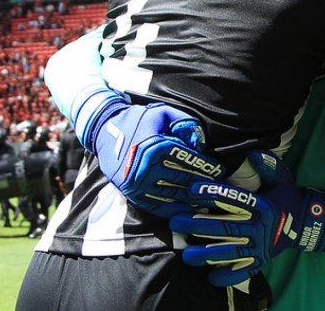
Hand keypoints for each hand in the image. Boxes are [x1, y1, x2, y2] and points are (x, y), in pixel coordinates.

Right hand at [93, 98, 227, 218]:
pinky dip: (175, 210)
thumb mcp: (164, 113)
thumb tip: (201, 144)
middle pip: (184, 181)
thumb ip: (186, 124)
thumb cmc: (140, 120)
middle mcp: (145, 168)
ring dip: (194, 201)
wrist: (103, 130)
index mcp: (155, 146)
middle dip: (205, 186)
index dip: (208, 167)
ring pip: (173, 196)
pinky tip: (189, 211)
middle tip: (221, 191)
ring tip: (210, 203)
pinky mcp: (132, 194)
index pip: (189, 160)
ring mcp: (137, 184)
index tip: (221, 172)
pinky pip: (157, 206)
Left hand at [169, 150, 324, 286]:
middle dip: (199, 225)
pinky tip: (210, 277)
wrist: (307, 224)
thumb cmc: (288, 198)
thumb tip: (253, 154)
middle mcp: (259, 229)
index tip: (192, 190)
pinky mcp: (260, 261)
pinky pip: (242, 272)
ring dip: (206, 254)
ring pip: (229, 253)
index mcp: (263, 207)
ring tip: (186, 254)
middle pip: (226, 228)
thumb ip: (269, 165)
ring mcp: (259, 248)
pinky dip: (227, 277)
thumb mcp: (283, 178)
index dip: (213, 194)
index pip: (235, 200)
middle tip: (176, 222)